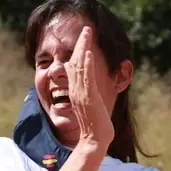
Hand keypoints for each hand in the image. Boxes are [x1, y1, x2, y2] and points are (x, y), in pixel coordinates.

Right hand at [65, 26, 113, 150]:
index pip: (75, 68)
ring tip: (88, 33)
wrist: (93, 141)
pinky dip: (87, 64)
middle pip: (76, 62)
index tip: (84, 40)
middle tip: (87, 29)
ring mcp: (81, 93)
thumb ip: (91, 97)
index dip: (79, 52)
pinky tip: (89, 53)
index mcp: (76, 92)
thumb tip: (93, 91)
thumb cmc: (95, 128)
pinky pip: (86, 78)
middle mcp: (76, 90)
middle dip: (82, 44)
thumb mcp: (92, 107)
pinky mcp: (88, 98)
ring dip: (84, 47)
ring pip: (80, 66)